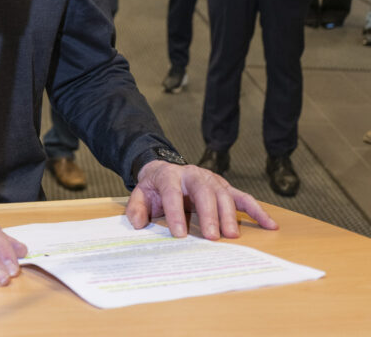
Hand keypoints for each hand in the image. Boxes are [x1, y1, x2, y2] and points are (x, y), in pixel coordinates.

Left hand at [126, 160, 277, 239]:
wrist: (165, 170)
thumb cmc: (155, 187)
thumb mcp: (140, 193)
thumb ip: (136, 207)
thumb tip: (137, 223)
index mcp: (170, 175)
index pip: (172, 193)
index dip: (175, 213)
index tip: (179, 234)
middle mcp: (193, 174)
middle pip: (204, 191)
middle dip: (208, 214)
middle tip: (212, 237)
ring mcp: (212, 180)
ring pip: (224, 194)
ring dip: (229, 215)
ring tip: (231, 236)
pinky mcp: (225, 187)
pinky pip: (244, 198)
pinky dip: (258, 211)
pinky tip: (270, 225)